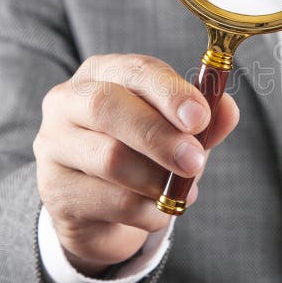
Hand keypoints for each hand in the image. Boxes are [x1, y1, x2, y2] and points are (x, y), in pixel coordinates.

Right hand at [33, 54, 238, 275]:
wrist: (98, 208)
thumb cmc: (140, 153)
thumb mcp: (176, 131)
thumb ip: (203, 121)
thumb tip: (227, 111)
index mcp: (102, 73)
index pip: (134, 70)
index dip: (170, 92)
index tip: (200, 118)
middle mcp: (68, 101)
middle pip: (106, 106)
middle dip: (158, 134)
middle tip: (194, 161)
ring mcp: (54, 146)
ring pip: (108, 159)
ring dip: (155, 180)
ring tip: (179, 192)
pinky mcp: (55, 191)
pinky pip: (109, 202)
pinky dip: (145, 211)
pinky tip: (156, 210)